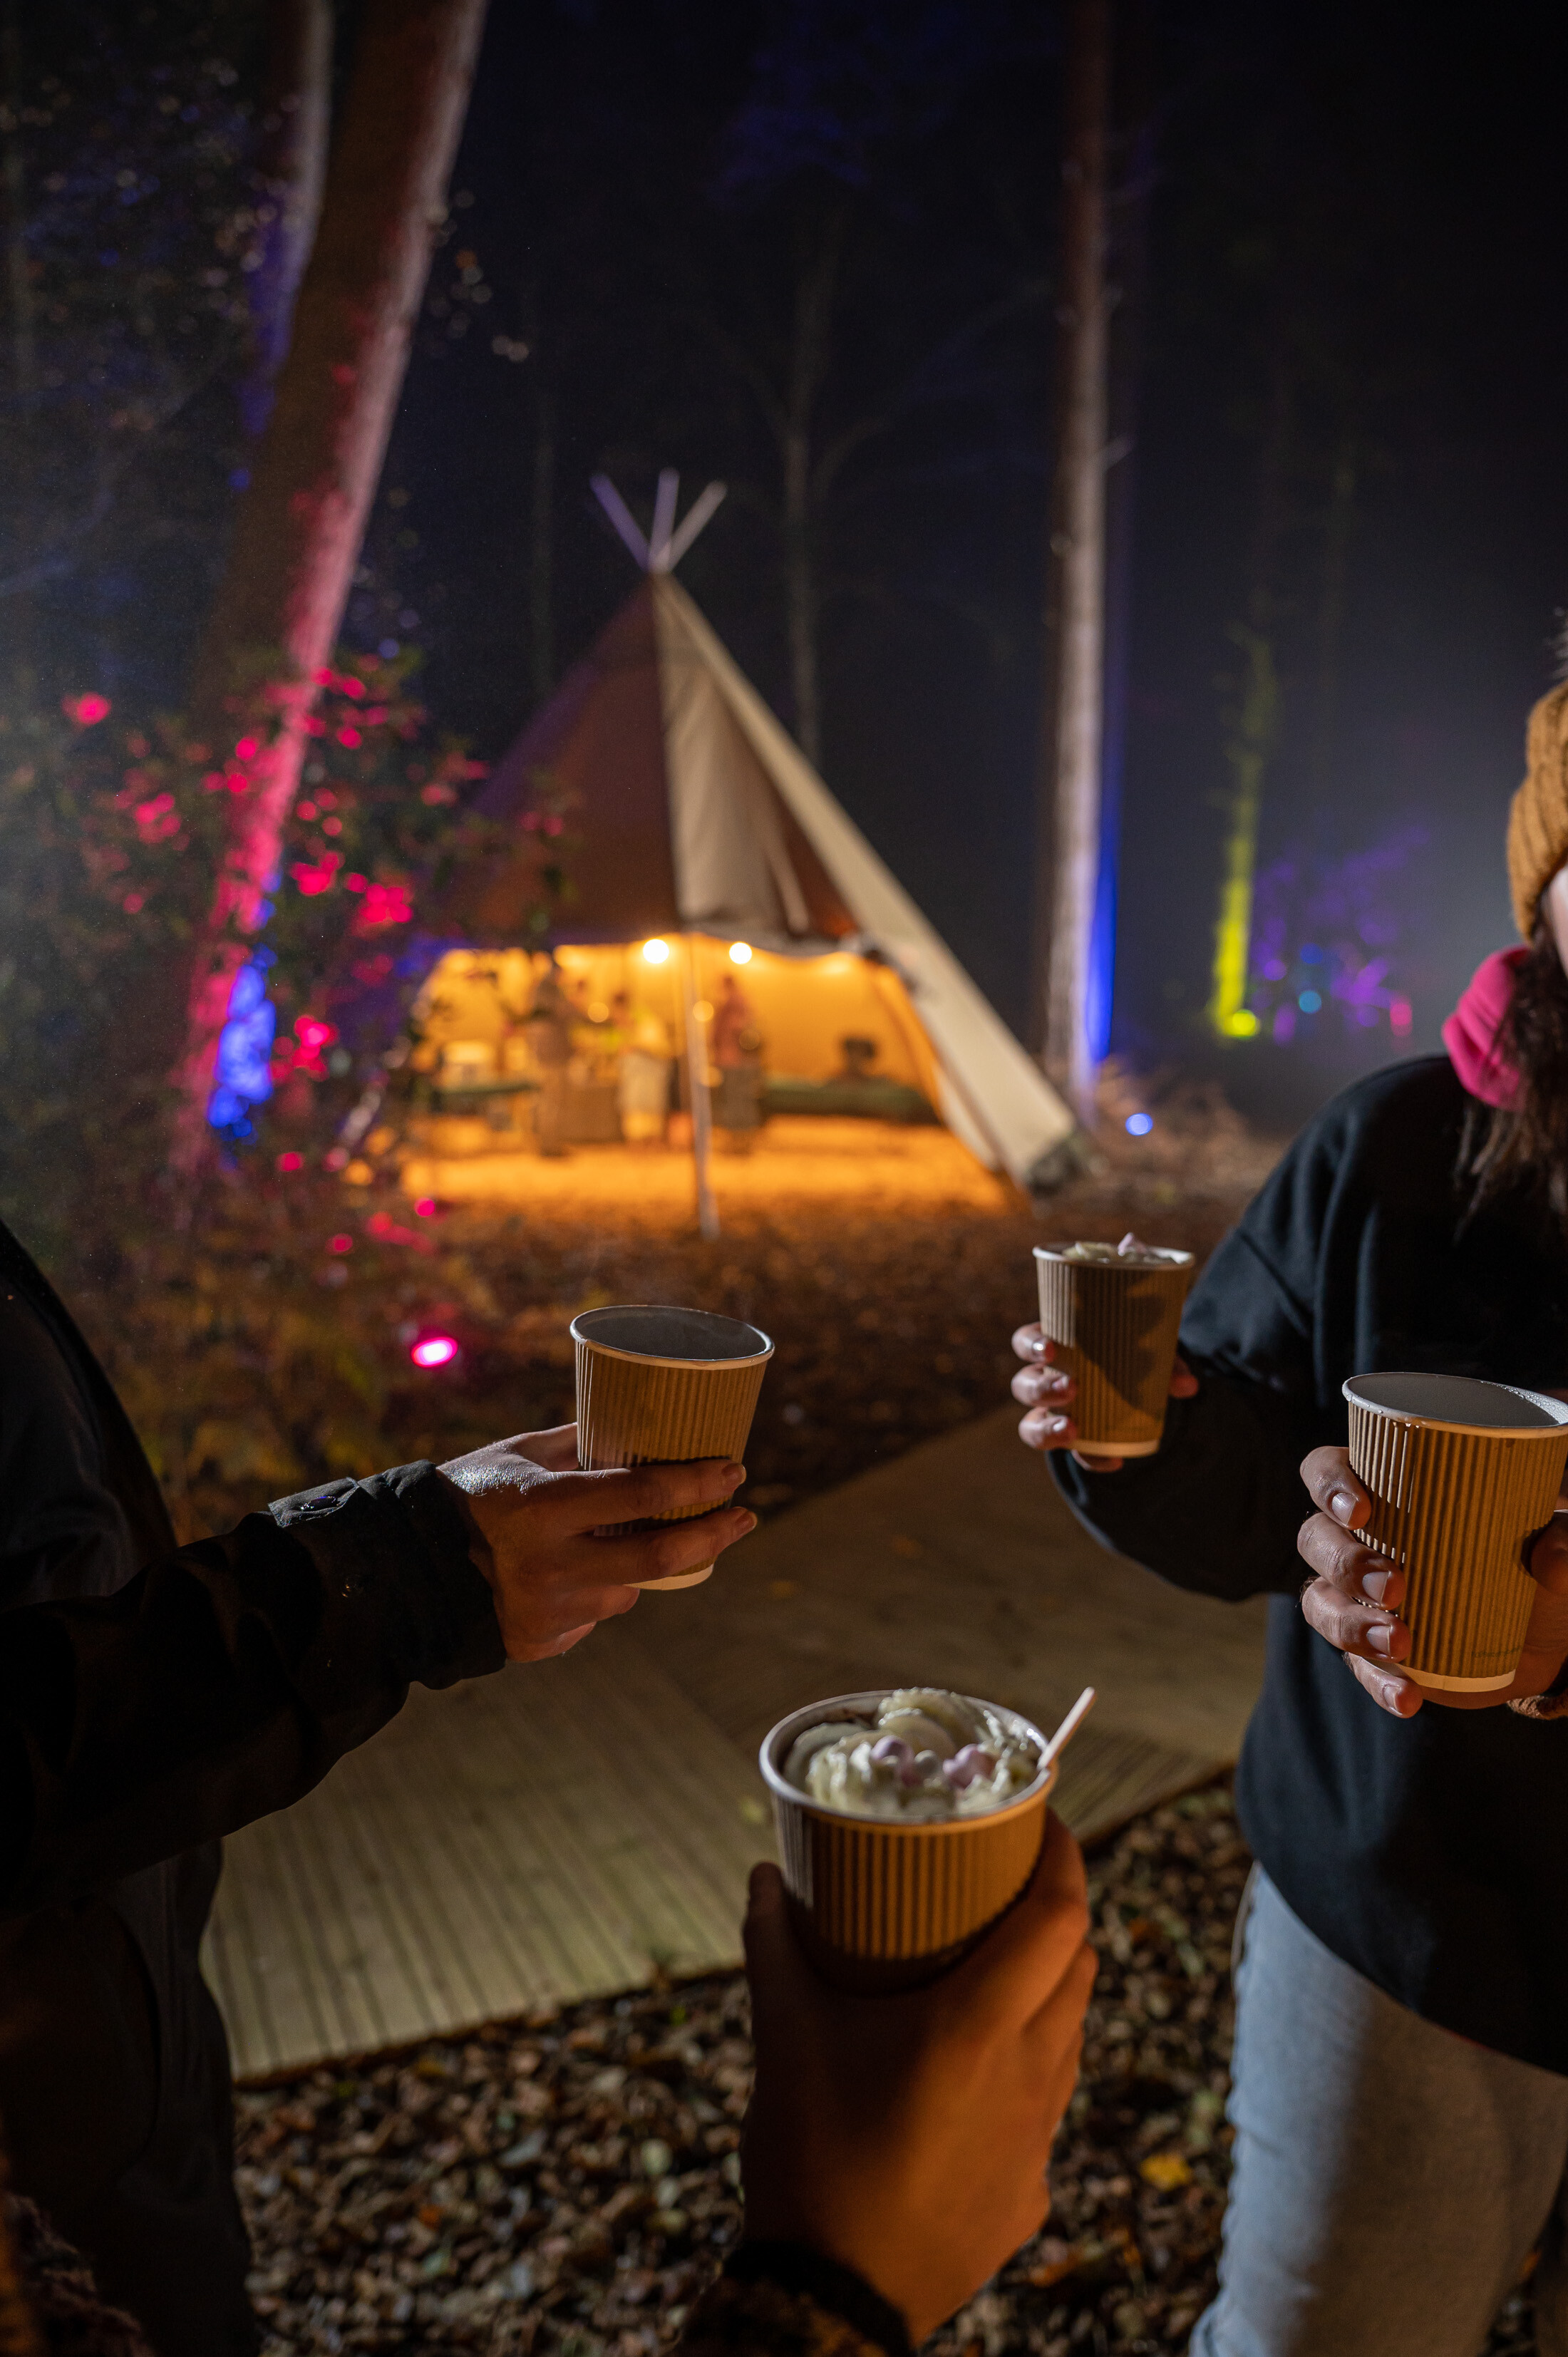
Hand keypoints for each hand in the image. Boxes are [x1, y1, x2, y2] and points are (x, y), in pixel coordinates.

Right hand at [439, 1426, 755, 1661]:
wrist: (412, 1568)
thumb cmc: (472, 1494)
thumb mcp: (522, 1455)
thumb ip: (583, 1442)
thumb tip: (650, 1419)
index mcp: (542, 1508)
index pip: (641, 1494)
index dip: (696, 1482)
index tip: (734, 1470)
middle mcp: (549, 1564)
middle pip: (659, 1558)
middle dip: (713, 1534)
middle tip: (744, 1516)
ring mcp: (548, 1611)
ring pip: (628, 1590)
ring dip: (638, 1567)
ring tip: (606, 1542)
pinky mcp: (543, 1642)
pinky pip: (595, 1616)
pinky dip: (597, 1593)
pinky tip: (569, 1576)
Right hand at [739, 1814, 1095, 2342]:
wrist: (831, 2301)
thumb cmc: (809, 2158)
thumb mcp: (784, 2037)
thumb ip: (775, 1944)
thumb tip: (766, 1875)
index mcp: (980, 2027)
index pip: (1062, 1916)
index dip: (1066, 1857)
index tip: (1046, 1821)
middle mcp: (1029, 2076)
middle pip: (1080, 1966)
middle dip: (1060, 1913)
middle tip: (1013, 1884)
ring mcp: (1038, 2140)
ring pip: (1070, 2035)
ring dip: (1048, 1989)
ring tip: (996, 1967)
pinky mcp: (1029, 2192)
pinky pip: (1046, 2108)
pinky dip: (1026, 2067)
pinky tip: (972, 2074)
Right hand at [1011, 1323, 1197, 1470]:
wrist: (1141, 1379)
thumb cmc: (1134, 1352)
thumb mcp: (1150, 1349)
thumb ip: (1168, 1364)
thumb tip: (1188, 1386)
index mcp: (1055, 1347)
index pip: (1026, 1342)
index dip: (1031, 1345)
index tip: (1051, 1349)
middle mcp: (1044, 1380)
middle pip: (1023, 1386)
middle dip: (1042, 1389)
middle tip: (1071, 1388)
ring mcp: (1053, 1413)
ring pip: (1031, 1426)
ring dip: (1047, 1429)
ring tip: (1072, 1430)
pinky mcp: (1074, 1439)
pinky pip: (1074, 1453)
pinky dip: (1092, 1459)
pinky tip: (1114, 1460)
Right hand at [1297, 1445, 1567, 1715]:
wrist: (1542, 1626)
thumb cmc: (1532, 1551)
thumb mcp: (1557, 1535)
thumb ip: (1564, 1537)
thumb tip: (1551, 1561)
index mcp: (1383, 1489)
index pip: (1324, 1471)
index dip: (1328, 1485)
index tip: (1362, 1511)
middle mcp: (1357, 1540)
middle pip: (1315, 1540)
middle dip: (1345, 1563)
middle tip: (1396, 1587)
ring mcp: (1358, 1597)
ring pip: (1321, 1604)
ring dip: (1351, 1624)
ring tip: (1400, 1643)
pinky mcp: (1375, 1650)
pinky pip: (1358, 1666)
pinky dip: (1379, 1682)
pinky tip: (1408, 1698)